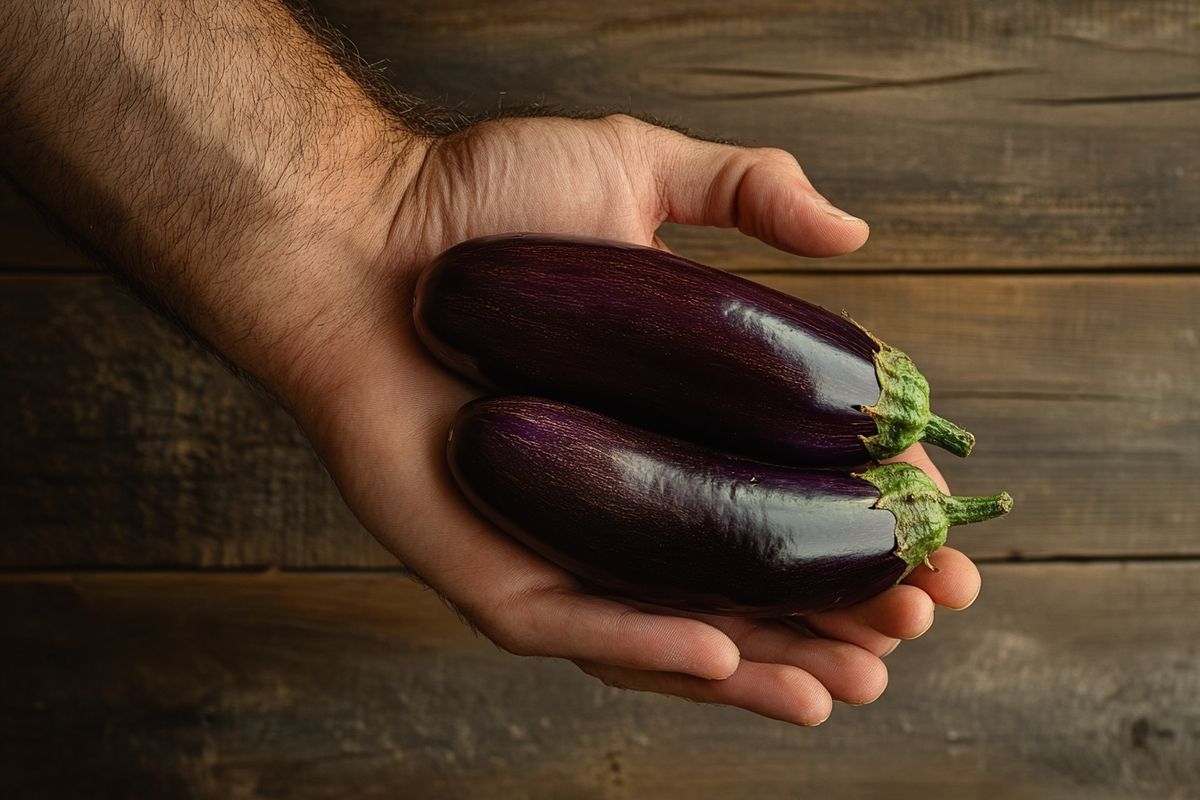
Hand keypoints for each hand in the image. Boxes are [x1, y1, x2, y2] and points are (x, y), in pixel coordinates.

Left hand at [296, 115, 982, 725]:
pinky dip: (650, 649)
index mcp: (670, 421)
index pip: (783, 490)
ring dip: (770, 661)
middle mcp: (625, 493)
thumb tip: (858, 232)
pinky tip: (732, 660)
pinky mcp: (490, 570)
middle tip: (915, 621)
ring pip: (675, 627)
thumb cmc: (482, 201)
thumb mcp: (635, 167)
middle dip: (838, 610)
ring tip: (854, 681)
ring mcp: (559, 540)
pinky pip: (576, 628)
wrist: (356, 234)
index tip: (937, 539)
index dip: (863, 522)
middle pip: (745, 572)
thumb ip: (747, 189)